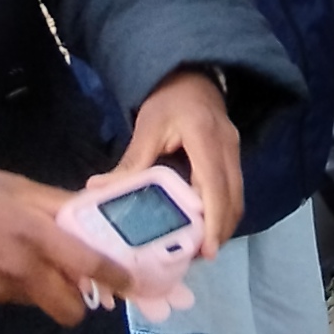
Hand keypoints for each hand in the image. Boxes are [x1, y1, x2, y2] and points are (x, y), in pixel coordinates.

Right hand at [0, 166, 134, 325]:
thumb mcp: (22, 187)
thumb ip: (62, 206)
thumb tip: (98, 215)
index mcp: (35, 237)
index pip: (89, 267)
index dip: (118, 278)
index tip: (133, 282)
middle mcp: (20, 271)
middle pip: (70, 311)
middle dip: (80, 301)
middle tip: (76, 278)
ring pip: (40, 305)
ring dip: (45, 289)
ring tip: (28, 258)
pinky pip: (13, 300)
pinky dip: (17, 287)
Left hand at [115, 70, 245, 252]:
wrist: (190, 75)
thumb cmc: (167, 100)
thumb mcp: (146, 127)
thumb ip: (130, 162)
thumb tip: (97, 188)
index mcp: (205, 138)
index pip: (214, 186)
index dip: (213, 221)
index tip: (206, 250)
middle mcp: (228, 148)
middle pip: (232, 199)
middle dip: (219, 231)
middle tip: (197, 257)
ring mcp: (235, 153)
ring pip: (237, 199)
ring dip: (222, 225)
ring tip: (200, 249)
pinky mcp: (234, 158)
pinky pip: (234, 192)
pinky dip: (222, 213)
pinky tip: (204, 227)